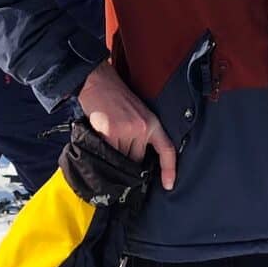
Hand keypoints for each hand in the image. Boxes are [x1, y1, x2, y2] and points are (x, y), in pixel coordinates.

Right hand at [79, 62, 177, 191]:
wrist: (98, 81)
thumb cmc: (115, 97)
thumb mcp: (136, 113)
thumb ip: (141, 133)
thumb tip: (137, 159)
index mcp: (152, 123)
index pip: (167, 150)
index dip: (170, 170)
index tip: (169, 185)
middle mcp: (143, 128)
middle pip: (138, 159)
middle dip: (128, 157)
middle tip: (117, 143)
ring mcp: (127, 131)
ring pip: (122, 158)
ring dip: (114, 153)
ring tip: (108, 137)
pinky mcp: (111, 132)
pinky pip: (108, 152)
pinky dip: (103, 149)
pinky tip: (100, 136)